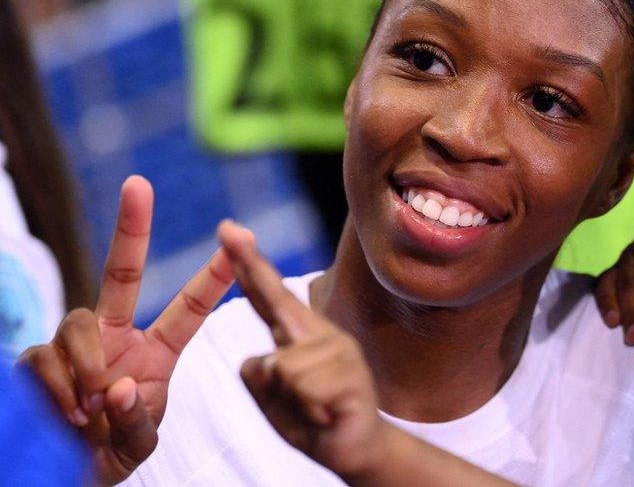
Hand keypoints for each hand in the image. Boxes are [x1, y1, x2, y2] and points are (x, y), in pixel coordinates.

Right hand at [17, 176, 233, 483]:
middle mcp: (114, 337)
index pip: (188, 308)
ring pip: (77, 323)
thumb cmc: (110, 452)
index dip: (213, 276)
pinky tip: (69, 413)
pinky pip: (44, 358)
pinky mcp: (37, 361)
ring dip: (88, 365)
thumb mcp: (138, 443)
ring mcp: (74, 346)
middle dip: (131, 228)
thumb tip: (118, 386)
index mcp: (155, 352)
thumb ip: (136, 420)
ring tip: (92, 407)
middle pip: (120, 274)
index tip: (240, 238)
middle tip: (139, 184)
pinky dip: (59, 386)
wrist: (66, 474)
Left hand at [217, 220, 390, 481]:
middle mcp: (320, 334)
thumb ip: (259, 374)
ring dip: (289, 399)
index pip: (267, 295)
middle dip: (250, 264)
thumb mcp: (272, 396)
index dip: (248, 263)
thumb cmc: (314, 418)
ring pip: (283, 367)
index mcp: (297, 335)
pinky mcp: (353, 378)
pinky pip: (303, 388)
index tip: (228, 229)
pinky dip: (308, 409)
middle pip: (277, 299)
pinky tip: (327, 414)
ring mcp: (340, 352)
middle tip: (228, 228)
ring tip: (315, 409)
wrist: (360, 451)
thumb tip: (269, 360)